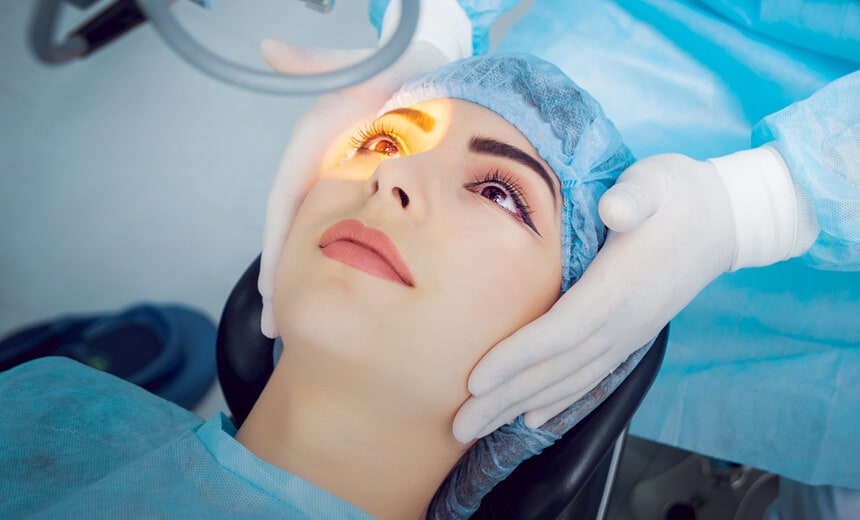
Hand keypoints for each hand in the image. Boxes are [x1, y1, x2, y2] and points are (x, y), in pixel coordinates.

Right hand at [257, 38, 449, 337]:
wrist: (433, 68)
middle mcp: (322, 164)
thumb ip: (323, 65)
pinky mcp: (359, 189)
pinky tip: (337, 296)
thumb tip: (271, 50)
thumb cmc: (401, 64)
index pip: (287, 200)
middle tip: (276, 331)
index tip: (271, 293)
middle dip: (283, 280)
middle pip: (294, 230)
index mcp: (318, 141)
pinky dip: (333, 266)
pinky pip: (341, 232)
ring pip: (314, 238)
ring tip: (289, 329)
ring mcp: (338, 178)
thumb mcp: (366, 65)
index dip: (280, 247)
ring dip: (301, 281)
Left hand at [452, 154, 737, 441]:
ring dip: (521, 405)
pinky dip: (558, 399)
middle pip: (556, 368)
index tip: (476, 380)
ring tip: (480, 427)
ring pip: (568, 380)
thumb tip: (617, 207)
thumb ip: (636, 195)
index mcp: (620, 286)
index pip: (561, 330)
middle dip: (505, 397)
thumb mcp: (658, 181)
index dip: (518, 357)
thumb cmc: (679, 194)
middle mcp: (624, 321)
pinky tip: (532, 417)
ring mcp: (628, 334)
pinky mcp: (630, 336)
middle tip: (459, 425)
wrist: (725, 219)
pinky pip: (590, 376)